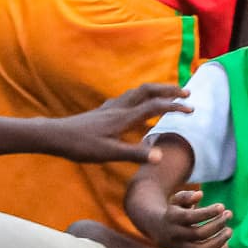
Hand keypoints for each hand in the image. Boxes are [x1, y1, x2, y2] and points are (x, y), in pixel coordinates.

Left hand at [42, 83, 188, 161]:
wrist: (56, 136)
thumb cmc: (81, 146)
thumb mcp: (109, 154)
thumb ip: (135, 155)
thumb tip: (160, 157)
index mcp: (124, 117)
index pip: (155, 106)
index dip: (175, 106)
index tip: (191, 109)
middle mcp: (120, 108)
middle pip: (148, 91)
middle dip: (169, 89)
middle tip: (187, 92)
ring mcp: (111, 107)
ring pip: (138, 92)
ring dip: (156, 90)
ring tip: (167, 94)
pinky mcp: (104, 111)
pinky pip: (128, 98)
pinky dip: (141, 97)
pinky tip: (137, 106)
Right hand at [141, 185, 231, 247]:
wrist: (160, 230)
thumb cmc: (175, 211)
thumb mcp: (177, 199)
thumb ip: (187, 195)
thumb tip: (200, 194)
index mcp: (172, 219)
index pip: (191, 217)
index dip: (208, 212)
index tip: (222, 206)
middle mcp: (175, 236)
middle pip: (198, 234)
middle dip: (217, 224)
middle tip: (229, 214)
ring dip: (218, 241)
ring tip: (229, 231)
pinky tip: (225, 245)